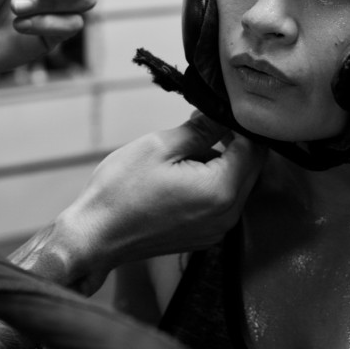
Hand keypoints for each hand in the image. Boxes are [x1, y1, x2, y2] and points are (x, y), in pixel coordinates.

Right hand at [52, 114, 265, 286]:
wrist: (95, 236)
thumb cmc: (121, 191)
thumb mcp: (161, 145)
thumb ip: (202, 128)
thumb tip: (223, 113)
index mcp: (220, 190)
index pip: (254, 149)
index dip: (241, 125)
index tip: (220, 111)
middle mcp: (226, 215)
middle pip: (251, 168)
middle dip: (234, 143)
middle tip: (203, 124)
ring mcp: (217, 230)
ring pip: (238, 184)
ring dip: (222, 162)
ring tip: (187, 148)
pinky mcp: (205, 235)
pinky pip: (223, 202)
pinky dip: (212, 182)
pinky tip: (184, 172)